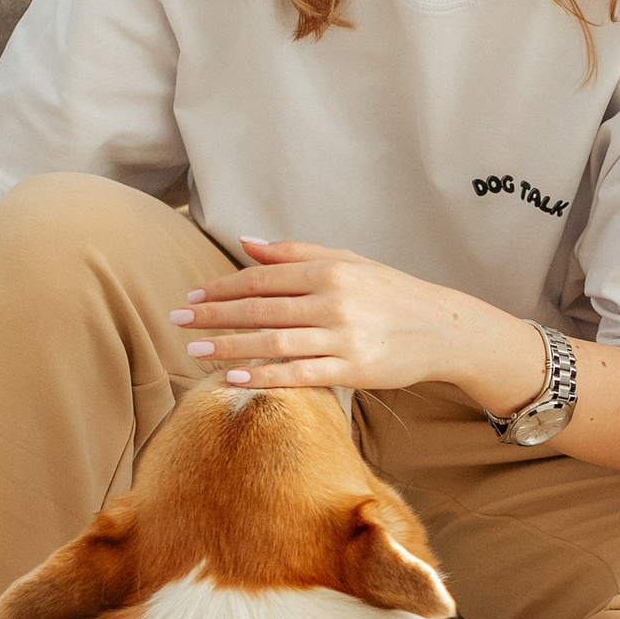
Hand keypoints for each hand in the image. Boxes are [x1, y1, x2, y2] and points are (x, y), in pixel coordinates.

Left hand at [170, 242, 544, 409]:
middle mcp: (333, 300)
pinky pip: (300, 373)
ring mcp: (343, 336)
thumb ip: (294, 253)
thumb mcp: (347, 262)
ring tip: (195, 350)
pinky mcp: (353, 369)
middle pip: (260, 308)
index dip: (223, 287)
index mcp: (329, 270)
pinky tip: (234, 376)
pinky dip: (265, 375)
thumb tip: (244, 241)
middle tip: (178, 320)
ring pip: (273, 341)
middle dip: (214, 315)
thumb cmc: (389, 294)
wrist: (442, 329)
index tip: (193, 296)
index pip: (263, 278)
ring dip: (229, 346)